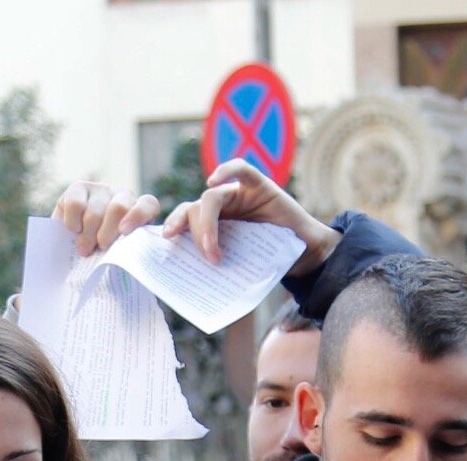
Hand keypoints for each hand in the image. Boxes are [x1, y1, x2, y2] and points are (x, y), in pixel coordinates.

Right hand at [53, 179, 161, 256]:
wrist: (74, 253)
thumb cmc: (102, 258)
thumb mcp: (118, 260)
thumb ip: (126, 257)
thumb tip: (125, 268)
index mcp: (140, 213)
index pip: (148, 205)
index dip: (138, 216)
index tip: (125, 233)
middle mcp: (123, 197)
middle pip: (119, 208)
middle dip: (107, 234)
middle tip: (101, 249)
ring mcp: (101, 190)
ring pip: (95, 211)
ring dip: (88, 235)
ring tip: (84, 249)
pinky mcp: (79, 188)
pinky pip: (75, 204)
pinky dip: (72, 221)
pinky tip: (74, 231)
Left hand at [161, 159, 339, 275]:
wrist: (303, 255)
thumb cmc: (269, 263)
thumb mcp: (236, 268)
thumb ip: (216, 266)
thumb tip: (189, 287)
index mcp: (210, 226)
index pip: (184, 219)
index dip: (171, 224)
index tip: (163, 238)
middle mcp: (221, 208)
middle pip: (194, 208)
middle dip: (190, 230)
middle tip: (193, 251)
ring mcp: (238, 194)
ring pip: (211, 197)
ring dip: (207, 223)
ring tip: (213, 252)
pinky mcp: (258, 185)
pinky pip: (240, 169)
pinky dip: (225, 170)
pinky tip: (214, 179)